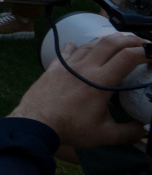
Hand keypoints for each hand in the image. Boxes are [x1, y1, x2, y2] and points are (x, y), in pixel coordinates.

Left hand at [13, 32, 146, 152]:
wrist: (34, 124)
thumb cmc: (70, 129)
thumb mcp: (105, 135)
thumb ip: (128, 132)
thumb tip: (144, 131)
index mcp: (101, 80)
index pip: (129, 56)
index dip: (146, 52)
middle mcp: (85, 67)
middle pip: (111, 43)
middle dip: (131, 39)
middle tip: (144, 43)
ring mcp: (68, 66)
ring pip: (90, 44)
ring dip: (107, 40)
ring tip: (119, 41)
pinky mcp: (53, 69)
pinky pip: (67, 53)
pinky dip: (76, 47)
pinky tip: (76, 44)